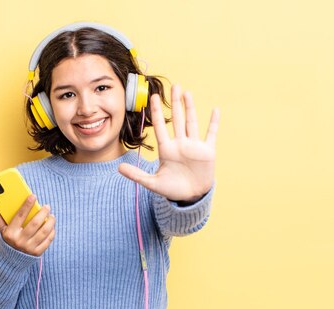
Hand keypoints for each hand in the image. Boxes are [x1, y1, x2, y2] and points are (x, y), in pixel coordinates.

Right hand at [0, 195, 55, 255]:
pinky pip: (48, 240)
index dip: (27, 205)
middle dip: (43, 212)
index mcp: (10, 233)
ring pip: (44, 231)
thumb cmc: (7, 240)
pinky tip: (52, 226)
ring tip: (51, 216)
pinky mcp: (37, 253)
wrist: (10, 261)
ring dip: (50, 221)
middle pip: (35, 223)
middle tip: (47, 206)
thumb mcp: (1, 229)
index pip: (19, 216)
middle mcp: (20, 240)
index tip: (33, 196)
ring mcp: (29, 247)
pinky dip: (52, 232)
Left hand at [119, 84, 219, 201]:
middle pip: (177, 119)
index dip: (157, 112)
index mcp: (166, 150)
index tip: (153, 97)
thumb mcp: (153, 183)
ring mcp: (194, 146)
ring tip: (187, 93)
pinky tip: (215, 110)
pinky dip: (213, 123)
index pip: (160, 127)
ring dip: (190, 108)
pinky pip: (211, 134)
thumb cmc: (173, 189)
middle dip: (175, 103)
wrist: (191, 197)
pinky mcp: (207, 151)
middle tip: (174, 86)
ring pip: (191, 123)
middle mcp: (180, 144)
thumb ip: (137, 175)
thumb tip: (118, 168)